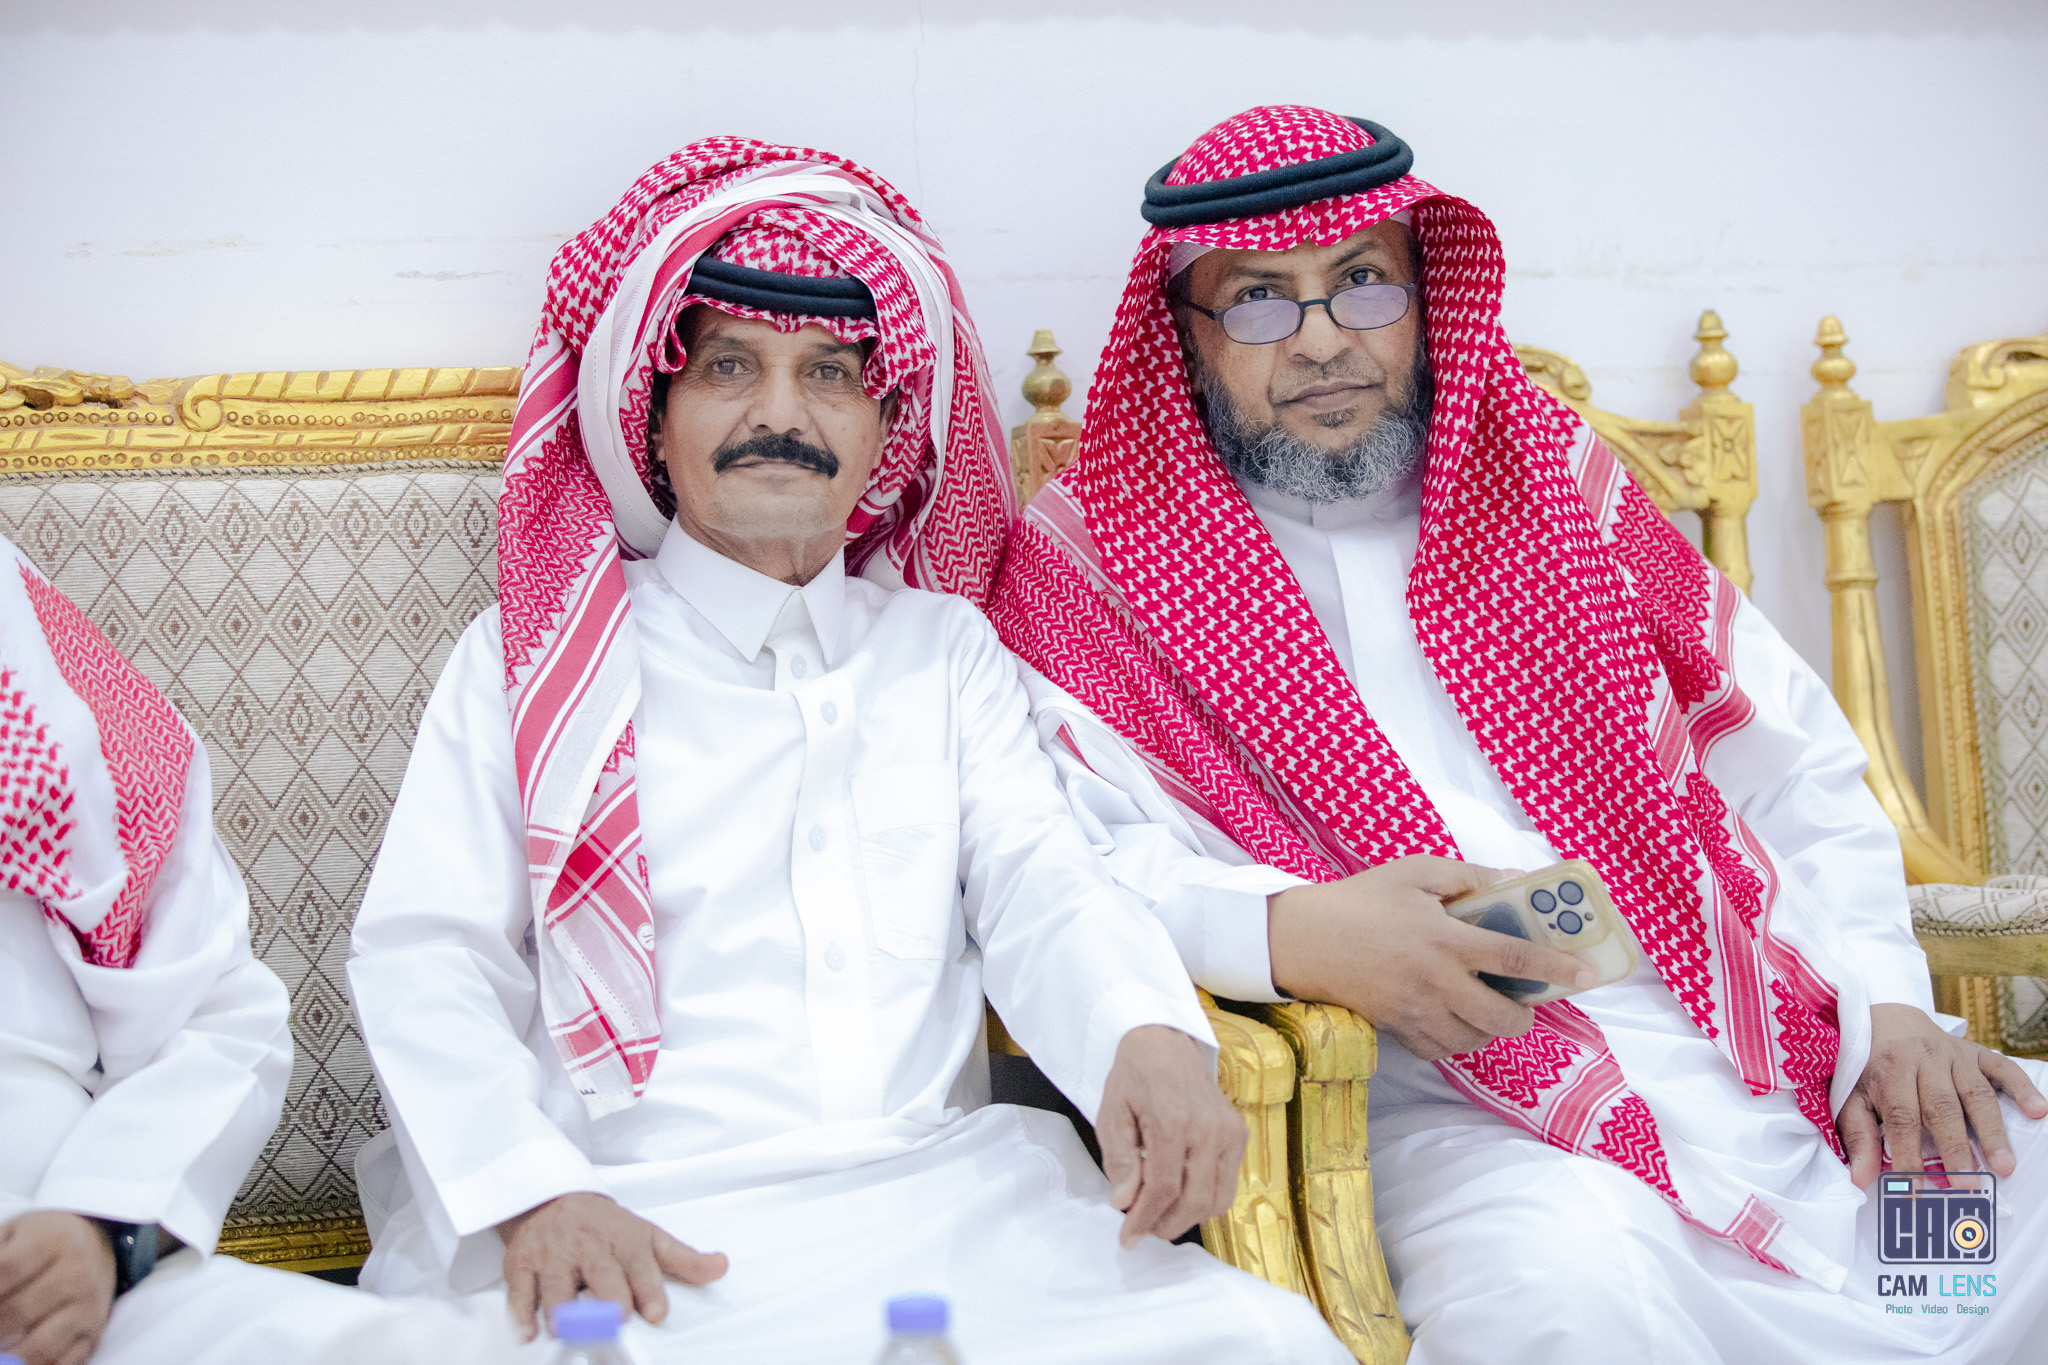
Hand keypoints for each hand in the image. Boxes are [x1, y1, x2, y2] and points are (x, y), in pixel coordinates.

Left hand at [0, 1211, 115, 1364]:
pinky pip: (65, 1364)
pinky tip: (15, 1363)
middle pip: (16, 1312)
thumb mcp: (13, 1234)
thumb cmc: (42, 1242)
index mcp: (53, 1240)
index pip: (5, 1270)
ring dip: (6, 1359)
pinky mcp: (94, 1333)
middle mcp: (77, 1273)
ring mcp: (88, 1307)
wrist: (97, 1245)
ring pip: (39, 1347)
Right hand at [497, 1193, 726, 1341]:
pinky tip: (528, 1331)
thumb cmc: (606, 1228)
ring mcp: (553, 1255)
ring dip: (561, 1306)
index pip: (640, 1265)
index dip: (649, 1290)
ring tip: (565, 1328)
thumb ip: (684, 1259)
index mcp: (624, 1240)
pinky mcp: (522, 1264)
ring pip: (557, 1282)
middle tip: (614, 1319)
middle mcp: (589, 1246)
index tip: (655, 1313)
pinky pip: (520, 1288)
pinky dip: (522, 1310)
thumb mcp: (648, 1237)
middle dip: (608, 1296)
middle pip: (601, 1273)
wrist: (553, 1199)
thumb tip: (721, 1267)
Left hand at [1096, 1025, 1246, 1247]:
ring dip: (1188, 1218)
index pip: (1165, 1189)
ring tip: (1160, 1216)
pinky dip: (1206, 1199)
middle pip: (1195, 1200)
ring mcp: (1229, 1132)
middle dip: (1167, 1224)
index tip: (1128, 1237)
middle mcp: (1208, 1130)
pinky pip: (1228, 1183)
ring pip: (1218, 1199)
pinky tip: (1181, 1195)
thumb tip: (1125, 1203)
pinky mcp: (1238, 1134)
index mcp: (1173, 1122)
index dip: (1145, 1219)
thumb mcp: (1112, 1113)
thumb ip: (1119, 1159)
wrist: (1166, 1042)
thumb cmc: (1135, 1077)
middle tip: (1143, 1230)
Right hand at [1267, 855, 1594, 1060]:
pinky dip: (1457, 1039)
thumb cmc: (1360, 901)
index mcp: (1446, 939)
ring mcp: (1418, 1012)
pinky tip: (1453, 1017)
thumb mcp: (1414, 872)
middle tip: (1523, 996)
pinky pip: (1443, 1050)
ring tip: (1486, 1004)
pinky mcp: (1399, 1030)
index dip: (1556, 967)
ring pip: (1477, 1039)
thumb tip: (1513, 881)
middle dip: (1526, 1012)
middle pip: (1505, 1017)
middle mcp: (1438, 982)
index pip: (1516, 957)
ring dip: (1491, 1025)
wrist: (1302, 940)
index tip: (1586, 974)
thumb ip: (1467, 876)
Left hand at [1839, 1003, 2047, 1186]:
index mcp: (1891, 1071)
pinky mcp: (1978, 1053)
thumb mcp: (1853, 1097)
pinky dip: (2022, 1088)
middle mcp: (1925, 1060)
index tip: (1914, 1187)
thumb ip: (1859, 1137)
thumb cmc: (1872, 1069)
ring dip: (1992, 1131)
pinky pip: (2004, 1068)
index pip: (1902, 1118)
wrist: (1890, 1022)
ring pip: (1976, 1094)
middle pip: (1942, 1108)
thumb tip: (1860, 1180)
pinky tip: (2037, 1111)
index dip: (1908, 1154)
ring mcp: (1955, 1056)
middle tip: (1967, 1184)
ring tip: (2004, 1166)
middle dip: (1955, 1148)